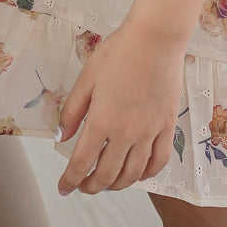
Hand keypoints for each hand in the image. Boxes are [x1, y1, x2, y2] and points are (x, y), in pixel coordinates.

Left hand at [57, 23, 182, 195]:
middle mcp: (125, 133)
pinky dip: (147, 175)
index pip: (82, 163)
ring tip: (107, 183)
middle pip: (107, 175)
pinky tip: (138, 173)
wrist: (155, 39)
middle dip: (91, 186)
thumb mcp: (87, 78)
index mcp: (101, 121)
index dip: (71, 180)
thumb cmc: (118, 53)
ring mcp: (149, 133)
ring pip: (132, 174)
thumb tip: (60, 137)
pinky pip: (158, 162)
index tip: (64, 187)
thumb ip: (72, 111)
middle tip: (83, 186)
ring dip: (117, 185)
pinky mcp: (166, 127)